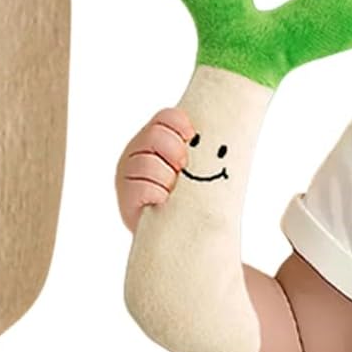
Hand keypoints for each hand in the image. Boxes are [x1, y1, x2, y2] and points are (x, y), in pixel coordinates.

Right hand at [116, 107, 195, 233]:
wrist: (172, 234)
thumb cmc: (186, 196)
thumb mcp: (192, 167)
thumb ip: (197, 149)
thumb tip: (225, 141)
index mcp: (154, 137)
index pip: (166, 117)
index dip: (181, 124)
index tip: (192, 137)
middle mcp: (137, 151)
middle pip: (156, 136)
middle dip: (175, 152)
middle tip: (182, 167)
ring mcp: (128, 173)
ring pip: (149, 163)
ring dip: (167, 177)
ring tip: (172, 189)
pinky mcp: (126, 197)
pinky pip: (143, 188)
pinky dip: (157, 193)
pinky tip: (162, 200)